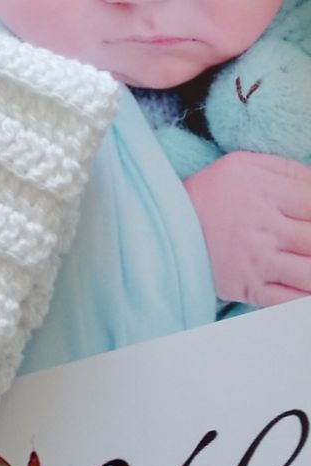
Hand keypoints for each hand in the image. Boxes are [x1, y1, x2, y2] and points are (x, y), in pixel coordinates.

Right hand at [184, 152, 310, 307]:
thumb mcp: (244, 164)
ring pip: (309, 274)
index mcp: (264, 191)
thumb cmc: (212, 192)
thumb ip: (288, 170)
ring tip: (307, 260)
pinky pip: (290, 301)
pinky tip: (305, 284)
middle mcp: (263, 227)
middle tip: (308, 243)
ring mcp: (257, 261)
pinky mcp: (249, 288)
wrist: (168, 226)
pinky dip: (305, 300)